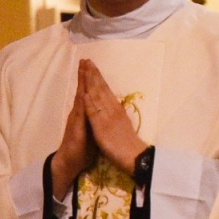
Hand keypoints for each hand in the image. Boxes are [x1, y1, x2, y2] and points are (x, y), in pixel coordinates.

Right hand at [51, 71, 97, 198]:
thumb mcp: (94, 130)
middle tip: (86, 59)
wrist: (71, 162)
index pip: (90, 93)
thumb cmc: (83, 147)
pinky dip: (82, 102)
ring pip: (81, 98)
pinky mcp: (77, 128)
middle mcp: (80, 113)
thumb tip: (104, 110)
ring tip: (83, 69)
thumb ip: (96, 119)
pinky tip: (83, 93)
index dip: (92, 80)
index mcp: (87, 113)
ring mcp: (77, 119)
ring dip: (82, 83)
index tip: (93, 65)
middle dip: (86, 75)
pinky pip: (80, 113)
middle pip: (84, 91)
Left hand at [79, 59, 147, 173]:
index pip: (106, 91)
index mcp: (117, 110)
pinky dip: (89, 101)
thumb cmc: (129, 145)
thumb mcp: (123, 126)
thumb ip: (118, 115)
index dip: (98, 78)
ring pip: (97, 96)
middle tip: (87, 60)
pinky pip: (94, 113)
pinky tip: (84, 92)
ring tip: (84, 69)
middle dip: (93, 74)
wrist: (133, 158)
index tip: (92, 66)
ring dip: (90, 82)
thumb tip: (116, 106)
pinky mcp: (102, 127)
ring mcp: (107, 117)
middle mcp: (112, 110)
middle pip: (101, 89)